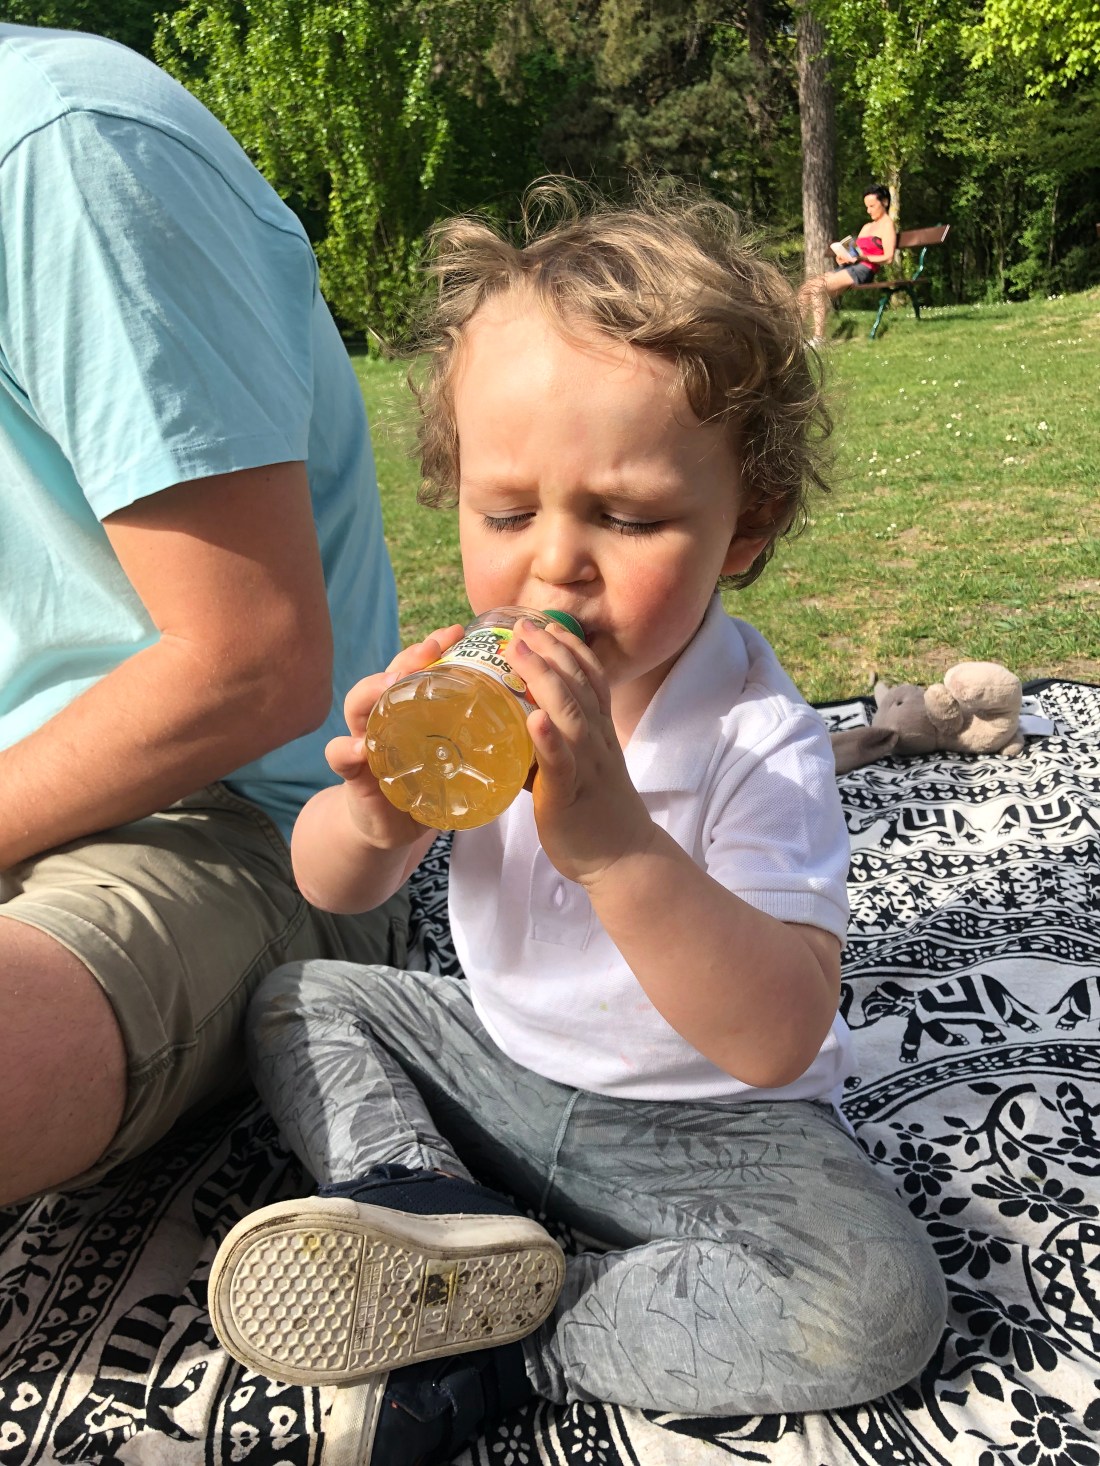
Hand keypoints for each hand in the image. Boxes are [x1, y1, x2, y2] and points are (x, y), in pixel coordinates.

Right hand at [329, 624, 464, 848]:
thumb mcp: (456, 761)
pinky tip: (360, 748)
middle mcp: (384, 718)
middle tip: (431, 648)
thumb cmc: (428, 787)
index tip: (458, 631)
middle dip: (407, 658)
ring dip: (372, 690)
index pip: (420, 669)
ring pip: (358, 705)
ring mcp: (364, 742)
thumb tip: (534, 720)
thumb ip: (482, 742)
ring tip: (392, 684)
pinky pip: (340, 756)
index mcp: (412, 711)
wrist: (392, 829)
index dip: (434, 647)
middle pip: (388, 676)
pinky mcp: (353, 775)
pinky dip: (346, 750)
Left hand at [504, 618, 653, 886]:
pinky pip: (560, 764)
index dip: (569, 648)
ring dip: (545, 679)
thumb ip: (559, 743)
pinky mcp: (569, 796)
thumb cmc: (596, 813)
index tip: (545, 624)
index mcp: (598, 734)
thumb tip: (522, 724)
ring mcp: (586, 767)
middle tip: (522, 625)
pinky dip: (548, 740)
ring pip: (570, 715)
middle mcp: (596, 742)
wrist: (625, 859)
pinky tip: (533, 719)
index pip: (590, 679)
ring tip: (520, 652)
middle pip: (578, 686)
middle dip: (550, 651)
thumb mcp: (583, 766)